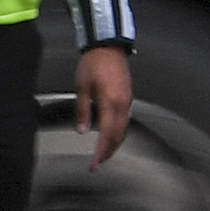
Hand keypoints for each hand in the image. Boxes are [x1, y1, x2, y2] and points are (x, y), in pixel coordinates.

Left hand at [74, 45, 133, 165]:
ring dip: (115, 144)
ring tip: (104, 154)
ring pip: (124, 129)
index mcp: (110, 102)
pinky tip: (111, 136)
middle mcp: (122, 104)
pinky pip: (125, 120)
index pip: (107, 135)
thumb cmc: (93, 64)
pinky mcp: (128, 97)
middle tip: (98, 164)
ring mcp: (127, 101)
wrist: (108, 46)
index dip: (101, 152)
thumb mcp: (82, 87)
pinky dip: (119, 132)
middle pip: (118, 136)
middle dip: (108, 151)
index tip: (94, 164)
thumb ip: (83, 111)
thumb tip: (83, 130)